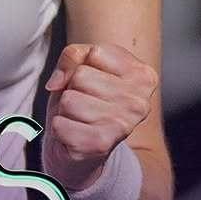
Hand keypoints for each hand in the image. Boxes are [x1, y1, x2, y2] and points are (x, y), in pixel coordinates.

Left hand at [42, 43, 157, 192]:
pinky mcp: (100, 145)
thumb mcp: (84, 66)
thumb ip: (73, 55)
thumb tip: (57, 82)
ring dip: (64, 109)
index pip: (95, 53)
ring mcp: (122, 125)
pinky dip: (59, 127)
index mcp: (143, 77)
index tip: (93, 81)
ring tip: (79, 118)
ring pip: (69, 99)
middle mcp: (139, 103)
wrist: (87, 147)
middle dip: (72, 88)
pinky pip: (59, 124)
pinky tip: (74, 133)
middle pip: (80, 76)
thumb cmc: (86, 99)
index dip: (83, 65)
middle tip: (84, 103)